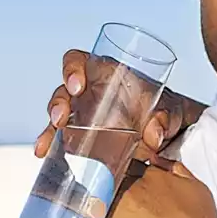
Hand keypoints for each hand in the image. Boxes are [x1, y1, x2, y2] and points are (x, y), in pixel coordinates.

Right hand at [34, 49, 204, 161]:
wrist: (169, 135)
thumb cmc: (167, 111)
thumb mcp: (171, 111)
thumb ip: (165, 119)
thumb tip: (154, 136)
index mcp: (105, 74)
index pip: (77, 61)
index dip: (72, 70)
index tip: (77, 86)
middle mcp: (89, 93)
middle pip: (63, 92)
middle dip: (57, 104)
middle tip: (61, 120)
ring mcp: (83, 116)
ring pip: (58, 118)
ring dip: (49, 130)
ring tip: (46, 146)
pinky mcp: (82, 138)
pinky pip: (61, 140)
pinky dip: (52, 147)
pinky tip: (45, 156)